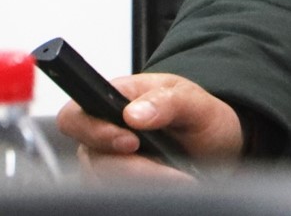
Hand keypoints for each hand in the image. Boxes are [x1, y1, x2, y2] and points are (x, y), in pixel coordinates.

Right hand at [55, 72, 242, 179]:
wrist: (214, 144)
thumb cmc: (198, 115)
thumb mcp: (193, 101)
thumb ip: (167, 101)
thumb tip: (133, 113)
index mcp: (115, 98)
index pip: (76, 115)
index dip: (94, 131)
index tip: (131, 143)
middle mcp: (103, 131)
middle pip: (91, 157)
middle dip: (130, 167)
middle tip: (168, 171)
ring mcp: (107, 161)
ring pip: (103, 181)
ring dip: (143, 182)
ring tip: (176, 176)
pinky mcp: (116, 184)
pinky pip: (116, 193)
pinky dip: (144, 192)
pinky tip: (168, 183)